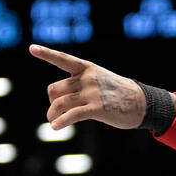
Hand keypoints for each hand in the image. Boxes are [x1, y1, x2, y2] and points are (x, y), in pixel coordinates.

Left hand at [30, 44, 146, 129]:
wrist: (143, 103)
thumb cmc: (120, 94)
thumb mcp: (101, 80)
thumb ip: (81, 85)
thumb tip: (60, 102)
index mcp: (87, 69)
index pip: (63, 59)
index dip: (46, 54)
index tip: (32, 48)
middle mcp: (87, 79)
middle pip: (55, 90)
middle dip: (51, 102)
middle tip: (54, 112)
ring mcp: (91, 93)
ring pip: (60, 104)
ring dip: (52, 114)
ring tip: (52, 122)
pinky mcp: (96, 108)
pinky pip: (71, 115)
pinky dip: (61, 122)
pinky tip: (56, 127)